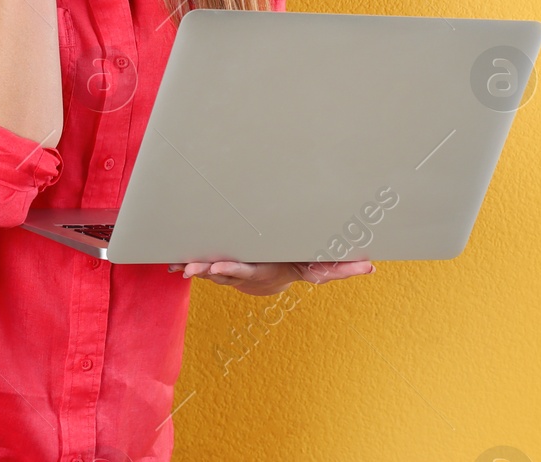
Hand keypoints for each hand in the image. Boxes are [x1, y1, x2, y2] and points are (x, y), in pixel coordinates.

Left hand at [168, 259, 374, 295]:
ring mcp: (229, 272)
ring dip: (190, 265)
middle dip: (202, 268)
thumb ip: (344, 267)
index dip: (230, 267)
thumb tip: (372, 266)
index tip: (216, 265)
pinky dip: (184, 263)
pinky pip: (201, 265)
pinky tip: (168, 263)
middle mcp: (242, 273)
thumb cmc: (299, 265)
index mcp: (261, 270)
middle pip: (219, 271)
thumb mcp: (321, 268)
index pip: (245, 269)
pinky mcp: (220, 266)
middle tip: (186, 267)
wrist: (278, 277)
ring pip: (206, 268)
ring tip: (174, 263)